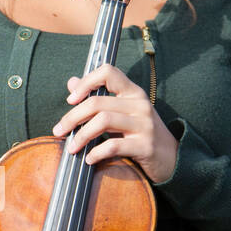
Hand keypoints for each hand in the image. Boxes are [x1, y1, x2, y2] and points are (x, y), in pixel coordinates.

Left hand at [51, 64, 178, 184]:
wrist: (171, 158)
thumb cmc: (141, 133)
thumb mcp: (122, 112)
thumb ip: (98, 96)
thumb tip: (72, 82)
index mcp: (133, 92)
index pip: (108, 72)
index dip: (86, 82)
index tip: (71, 99)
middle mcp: (139, 104)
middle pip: (97, 103)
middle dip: (72, 117)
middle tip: (59, 131)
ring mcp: (144, 124)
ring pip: (103, 121)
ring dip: (81, 135)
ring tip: (71, 148)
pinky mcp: (145, 146)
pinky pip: (114, 145)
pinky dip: (97, 152)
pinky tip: (89, 159)